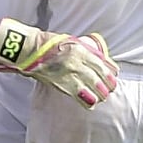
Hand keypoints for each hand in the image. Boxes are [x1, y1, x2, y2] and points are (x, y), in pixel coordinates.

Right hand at [0, 18, 118, 109]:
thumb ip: (84, 49)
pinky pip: (80, 97)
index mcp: (81, 49)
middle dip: (107, 86)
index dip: (111, 73)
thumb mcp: (69, 40)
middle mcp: (78, 62)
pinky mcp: (62, 84)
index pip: (103, 64)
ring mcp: (70, 74)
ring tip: (100, 96)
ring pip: (94, 90)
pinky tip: (90, 102)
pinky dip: (87, 101)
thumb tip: (98, 57)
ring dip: (99, 95)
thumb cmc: (47, 43)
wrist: (28, 50)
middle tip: (108, 89)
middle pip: (101, 79)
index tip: (114, 76)